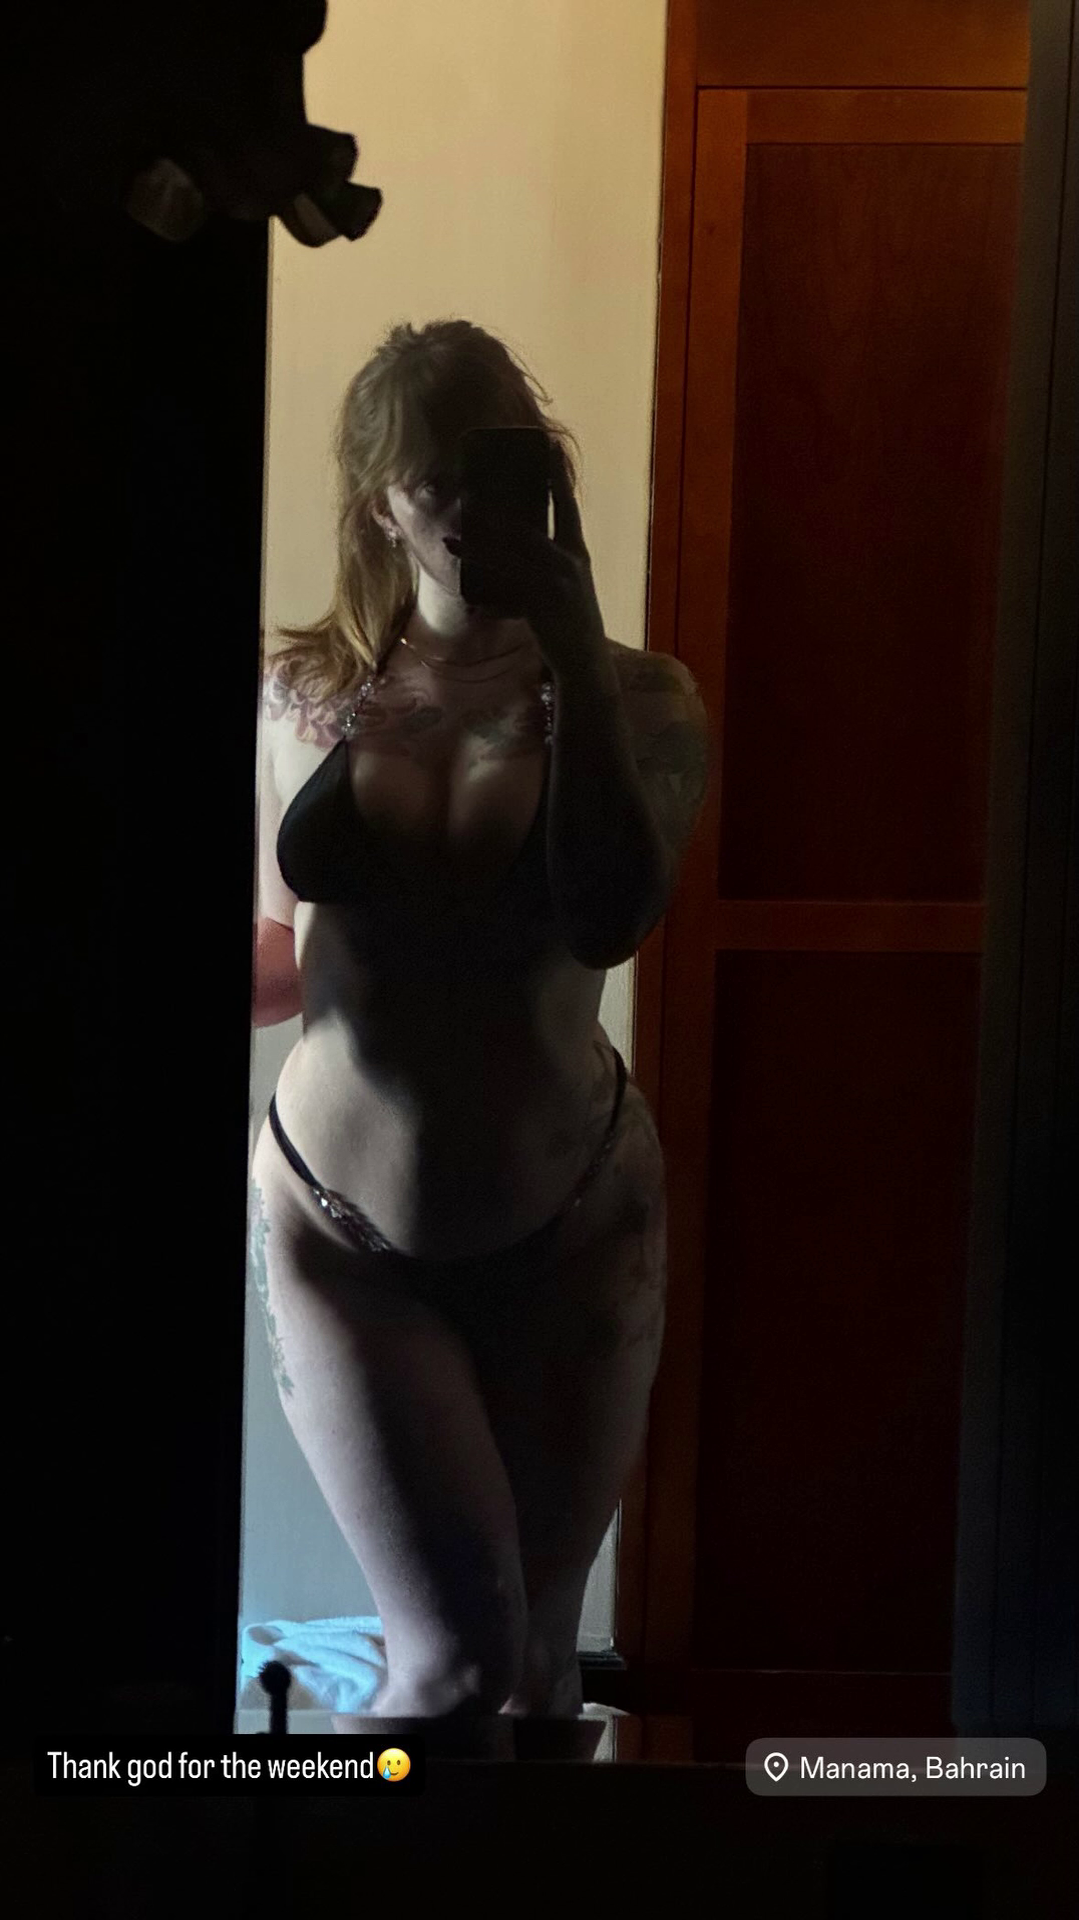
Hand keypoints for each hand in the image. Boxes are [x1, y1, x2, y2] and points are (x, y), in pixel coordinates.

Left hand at [444, 446, 608, 677]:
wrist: (587, 664)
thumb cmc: (571, 624)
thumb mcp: (566, 587)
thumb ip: (545, 564)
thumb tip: (511, 546)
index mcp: (577, 553)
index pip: (567, 506)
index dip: (556, 476)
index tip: (546, 445)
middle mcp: (570, 563)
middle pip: (527, 529)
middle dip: (496, 513)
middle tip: (469, 494)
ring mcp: (558, 585)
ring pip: (509, 559)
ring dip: (476, 550)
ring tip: (451, 540)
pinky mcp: (544, 609)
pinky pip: (507, 596)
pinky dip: (487, 599)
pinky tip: (470, 601)